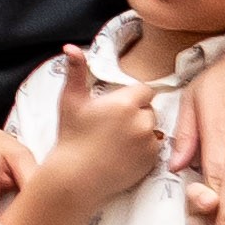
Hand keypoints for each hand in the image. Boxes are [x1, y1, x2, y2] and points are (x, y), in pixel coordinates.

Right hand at [52, 41, 165, 193]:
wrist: (76, 177)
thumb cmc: (71, 136)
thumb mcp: (70, 100)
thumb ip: (76, 70)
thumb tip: (70, 47)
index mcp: (125, 103)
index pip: (144, 90)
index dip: (132, 96)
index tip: (118, 105)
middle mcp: (142, 121)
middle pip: (149, 110)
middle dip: (137, 114)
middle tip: (114, 124)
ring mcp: (148, 143)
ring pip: (152, 129)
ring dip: (142, 131)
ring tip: (119, 140)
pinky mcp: (151, 162)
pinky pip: (154, 149)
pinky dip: (143, 149)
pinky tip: (124, 153)